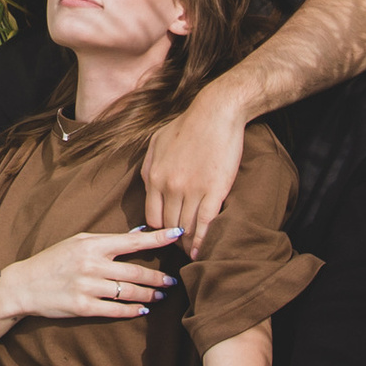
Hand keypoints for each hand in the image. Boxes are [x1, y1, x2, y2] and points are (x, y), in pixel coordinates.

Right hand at [0, 224, 186, 323]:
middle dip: (158, 277)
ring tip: (161, 295)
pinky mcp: (83, 307)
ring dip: (150, 295)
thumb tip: (138, 234)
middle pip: (136, 272)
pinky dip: (132, 311)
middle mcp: (92, 265)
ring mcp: (87, 287)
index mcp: (92, 245)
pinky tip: (142, 310)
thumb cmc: (54, 260)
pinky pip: (115, 310)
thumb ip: (107, 240)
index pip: (133, 241)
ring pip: (129, 292)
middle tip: (173, 280)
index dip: (158, 238)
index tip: (178, 234)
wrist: (24, 285)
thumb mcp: (78, 242)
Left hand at [142, 81, 248, 244]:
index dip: (159, 231)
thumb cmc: (187, 125)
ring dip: (188, 244)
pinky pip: (204, 224)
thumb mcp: (156, 143)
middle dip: (173, 241)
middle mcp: (169, 186)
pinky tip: (202, 251)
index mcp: (153, 176)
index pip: (152, 217)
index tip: (166, 236)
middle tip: (179, 250)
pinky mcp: (214, 191)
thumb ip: (149, 168)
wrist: (216, 112)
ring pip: (185, 228)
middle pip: (168, 226)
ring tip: (191, 253)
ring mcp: (192, 190)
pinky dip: (202, 241)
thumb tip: (149, 188)